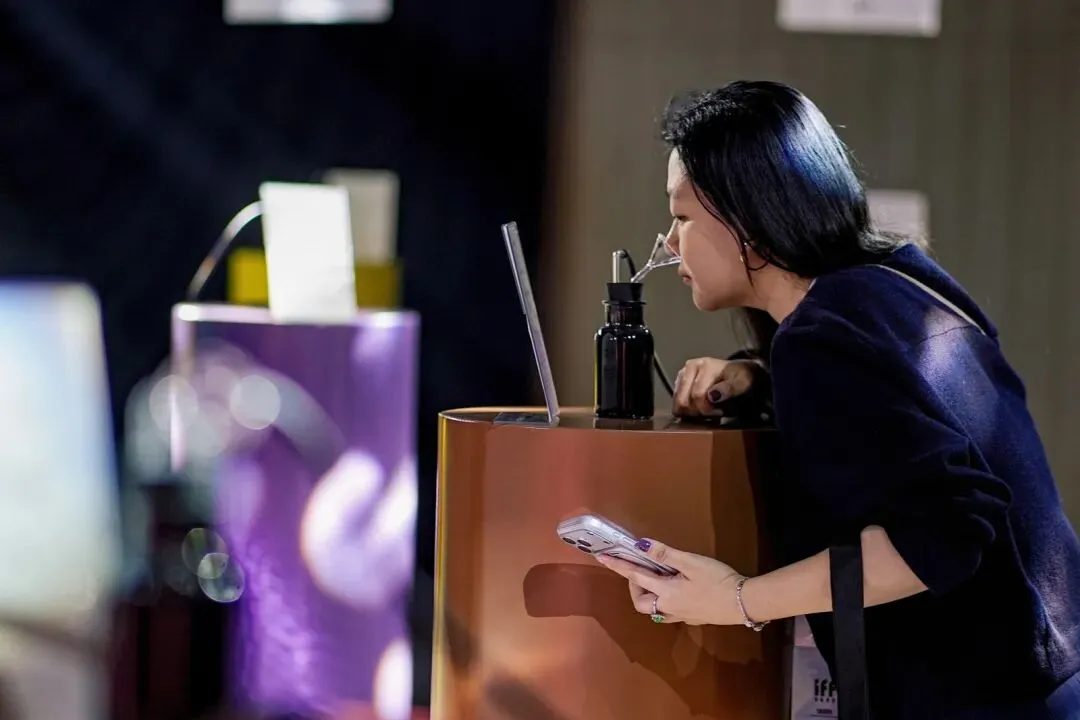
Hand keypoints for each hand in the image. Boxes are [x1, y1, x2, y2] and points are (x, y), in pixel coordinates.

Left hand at [595, 538, 745, 626]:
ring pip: (654, 610)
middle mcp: (668, 608)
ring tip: (657, 579)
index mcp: (666, 592)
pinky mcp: (693, 618)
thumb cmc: (717, 580)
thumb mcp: (691, 562)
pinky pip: (668, 613)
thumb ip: (666, 555)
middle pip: (640, 602)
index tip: (602, 557)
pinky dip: (663, 602)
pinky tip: (675, 591)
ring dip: (648, 595)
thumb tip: (641, 545)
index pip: (635, 576)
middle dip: (634, 586)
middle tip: (642, 569)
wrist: (743, 603)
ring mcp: (681, 616)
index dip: (618, 565)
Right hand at [673, 357, 758, 416]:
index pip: (697, 395)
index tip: (718, 413)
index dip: (706, 409)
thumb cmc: (739, 378)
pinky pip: (676, 400)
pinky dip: (685, 408)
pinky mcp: (679, 380)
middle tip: (710, 414)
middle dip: (696, 411)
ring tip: (704, 410)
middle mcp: (690, 367)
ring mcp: (683, 373)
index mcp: (705, 366)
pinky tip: (697, 408)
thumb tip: (713, 396)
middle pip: (684, 399)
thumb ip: (729, 388)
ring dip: (690, 411)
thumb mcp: (741, 383)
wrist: (737, 372)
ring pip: (678, 401)